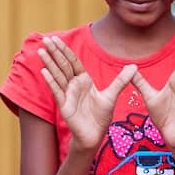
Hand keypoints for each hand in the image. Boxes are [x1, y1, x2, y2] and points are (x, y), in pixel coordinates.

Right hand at [39, 36, 136, 151]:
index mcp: (83, 80)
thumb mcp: (112, 95)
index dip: (65, 50)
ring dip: (49, 63)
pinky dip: (51, 81)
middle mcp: (73, 86)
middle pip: (63, 65)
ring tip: (41, 51)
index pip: (72, 62)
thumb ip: (121, 80)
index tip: (56, 39)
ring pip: (57, 76)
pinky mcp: (64, 106)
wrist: (95, 135)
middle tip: (45, 39)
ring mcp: (67, 95)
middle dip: (55, 52)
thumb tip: (134, 66)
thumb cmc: (100, 116)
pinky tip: (44, 71)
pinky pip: (57, 91)